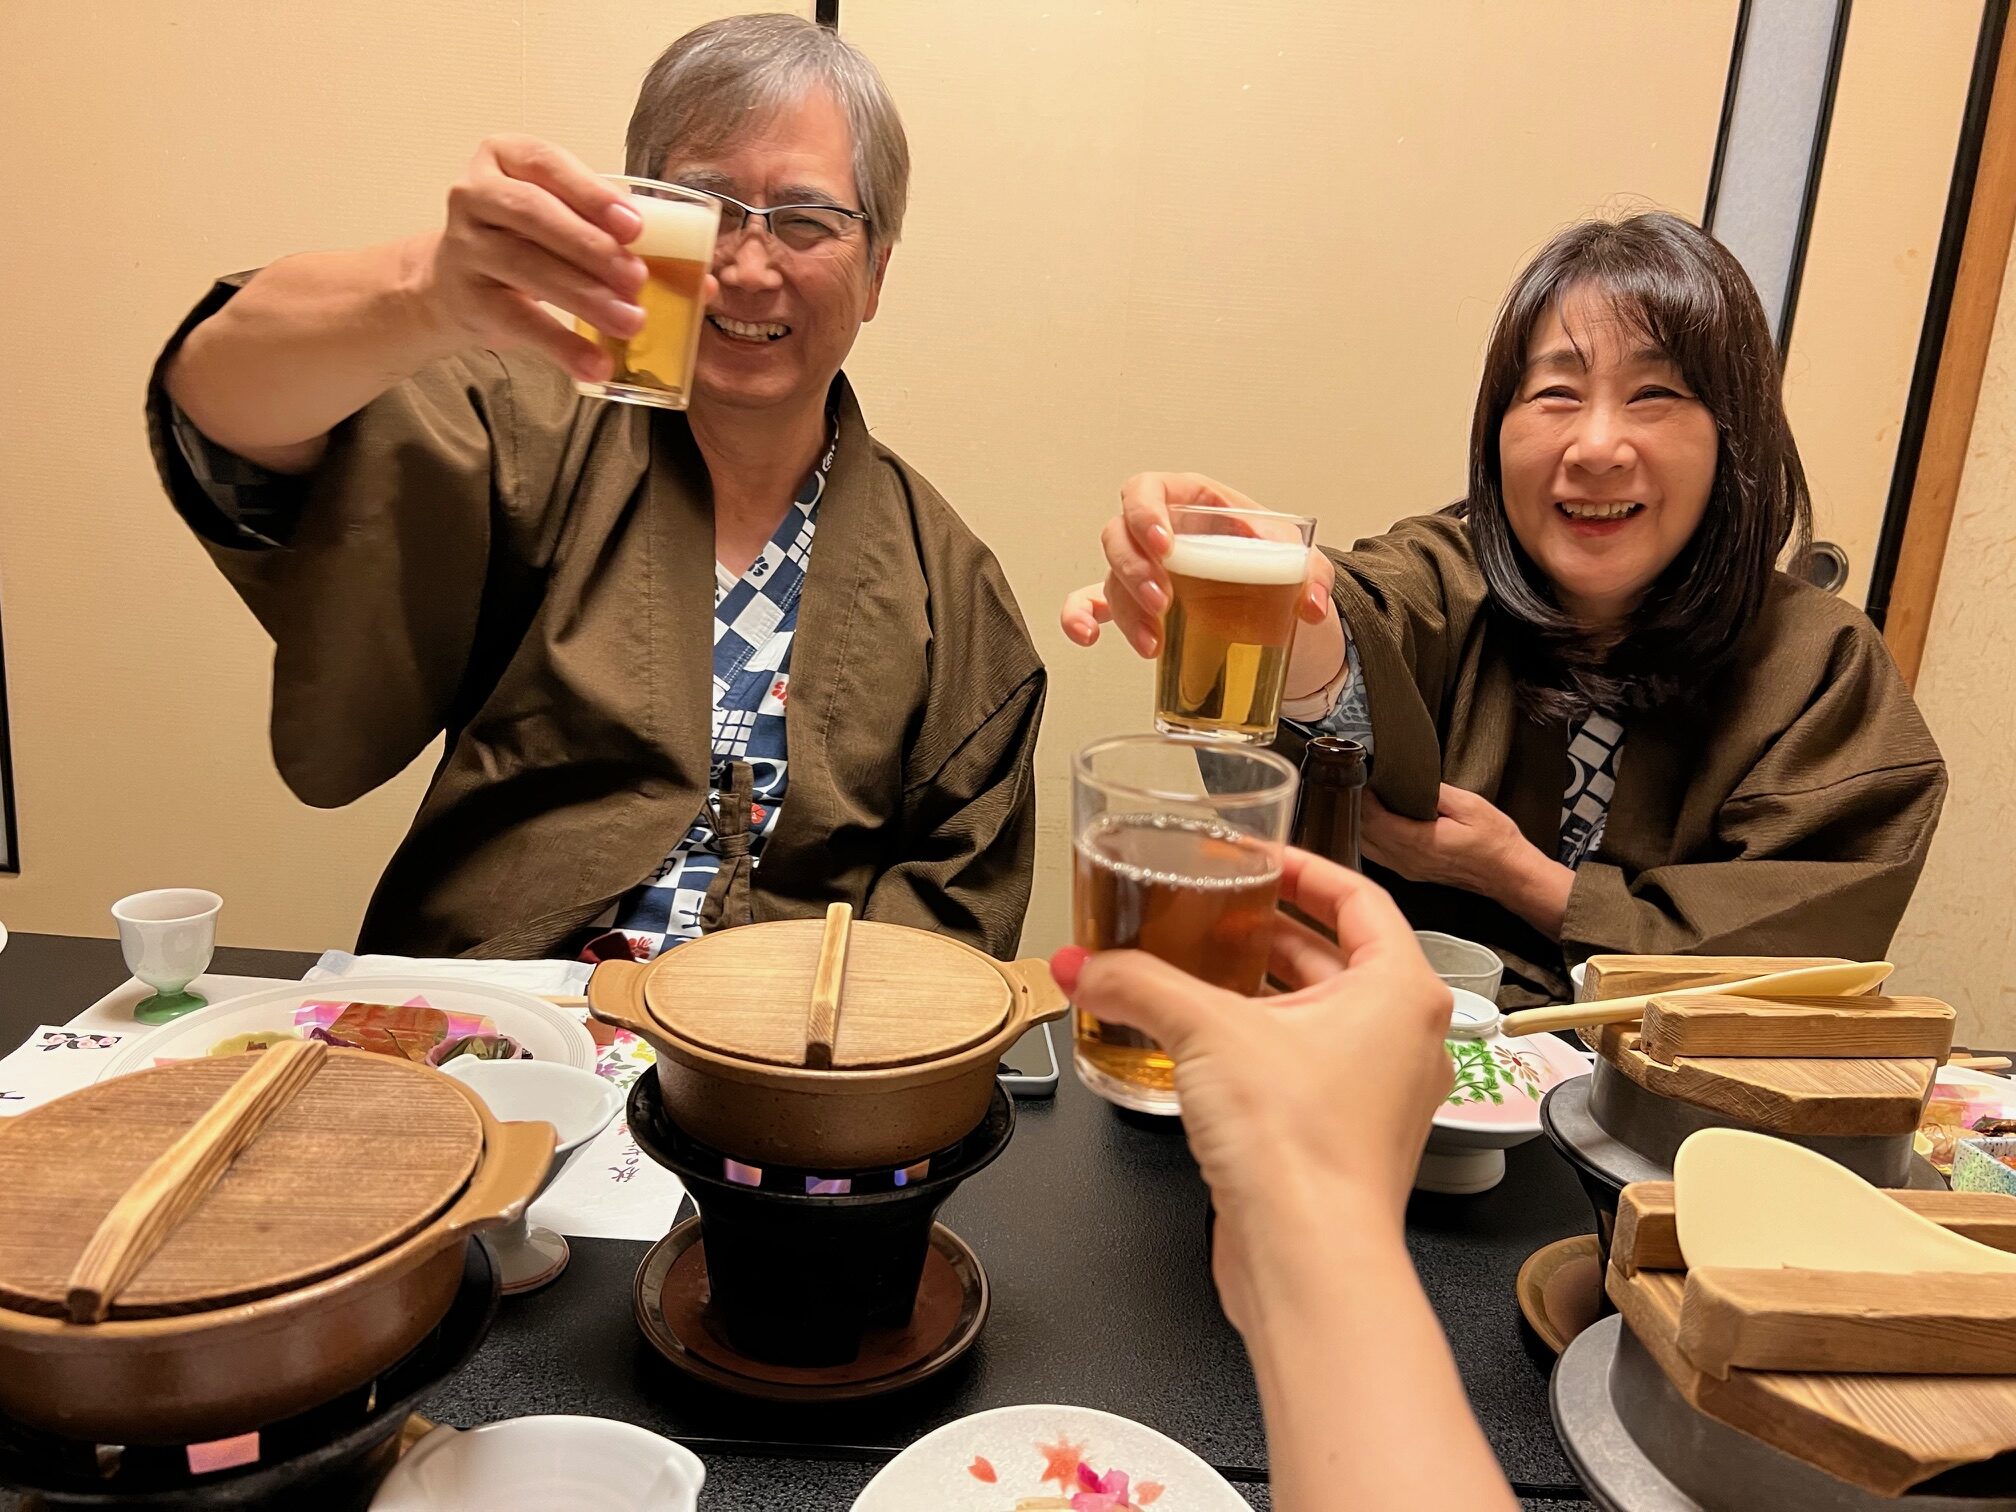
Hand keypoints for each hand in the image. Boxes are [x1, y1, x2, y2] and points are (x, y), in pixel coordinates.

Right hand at [421, 136, 719, 383]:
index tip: (635, 226)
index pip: (547, 164)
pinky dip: (561, 345)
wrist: (455, 283)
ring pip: (526, 266)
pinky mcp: (466, 297)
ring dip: (584, 296)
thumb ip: (622, 237)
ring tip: (631, 322)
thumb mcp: (566, 222)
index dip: (591, 193)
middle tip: (640, 279)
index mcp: (506, 157)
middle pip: (534, 214)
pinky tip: (596, 364)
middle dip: (592, 247)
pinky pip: (518, 321)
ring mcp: (464, 245)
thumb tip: (707, 281)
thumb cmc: (530, 241)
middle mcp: (475, 193)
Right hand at [1051, 850, 1452, 1336]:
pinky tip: (1199, 1045)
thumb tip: (1081, 965)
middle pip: (1336, 956)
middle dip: (1267, 931)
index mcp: (1401, 990)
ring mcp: (1378, 1092)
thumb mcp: (1205, 1032)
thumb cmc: (1302, 1149)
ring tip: (1195, 968)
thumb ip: (1136, 984)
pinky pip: (1303, 1067)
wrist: (1309, 1261)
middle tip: (1213, 908)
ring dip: (1257, 990)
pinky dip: (1257, 1044)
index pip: (1358, 898)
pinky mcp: (1344, 1136)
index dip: (1302, 869)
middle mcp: (1404, 1038)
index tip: (1257, 858)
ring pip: (1318, 1015)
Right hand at [1059, 472, 1334, 657]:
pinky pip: (1090, 604)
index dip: (1146, 512)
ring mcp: (1142, 567)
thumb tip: (1310, 604)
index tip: (1163, 544)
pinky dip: (1079, 617)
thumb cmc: (1273, 562)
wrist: (1272, 602)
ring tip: (1153, 643)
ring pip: (1109, 577)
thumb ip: (1311, 576)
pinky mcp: (1134, 602)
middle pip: (1119, 535)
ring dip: (1125, 610)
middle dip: (1134, 570)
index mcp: (1193, 502)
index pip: (1150, 490)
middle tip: (1162, 601)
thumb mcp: (1300, 560)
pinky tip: (1087, 637)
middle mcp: (1159, 531)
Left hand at [1363, 784, 1574, 937]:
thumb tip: (1408, 778)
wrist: (1509, 874)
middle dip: (1355, 805)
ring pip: (1364, 845)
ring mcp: (1406, 869)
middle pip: (1362, 832)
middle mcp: (1406, 860)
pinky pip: (1376, 853)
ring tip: (1364, 794)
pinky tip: (1373, 818)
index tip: (1362, 773)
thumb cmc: (1495, 840)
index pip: (1372, 819)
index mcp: (1418, 842)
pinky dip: (1368, 834)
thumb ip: (1435, 792)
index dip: (1362, 795)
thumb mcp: (1469, 805)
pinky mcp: (1409, 871)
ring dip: (1359, 821)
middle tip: (1359, 779)